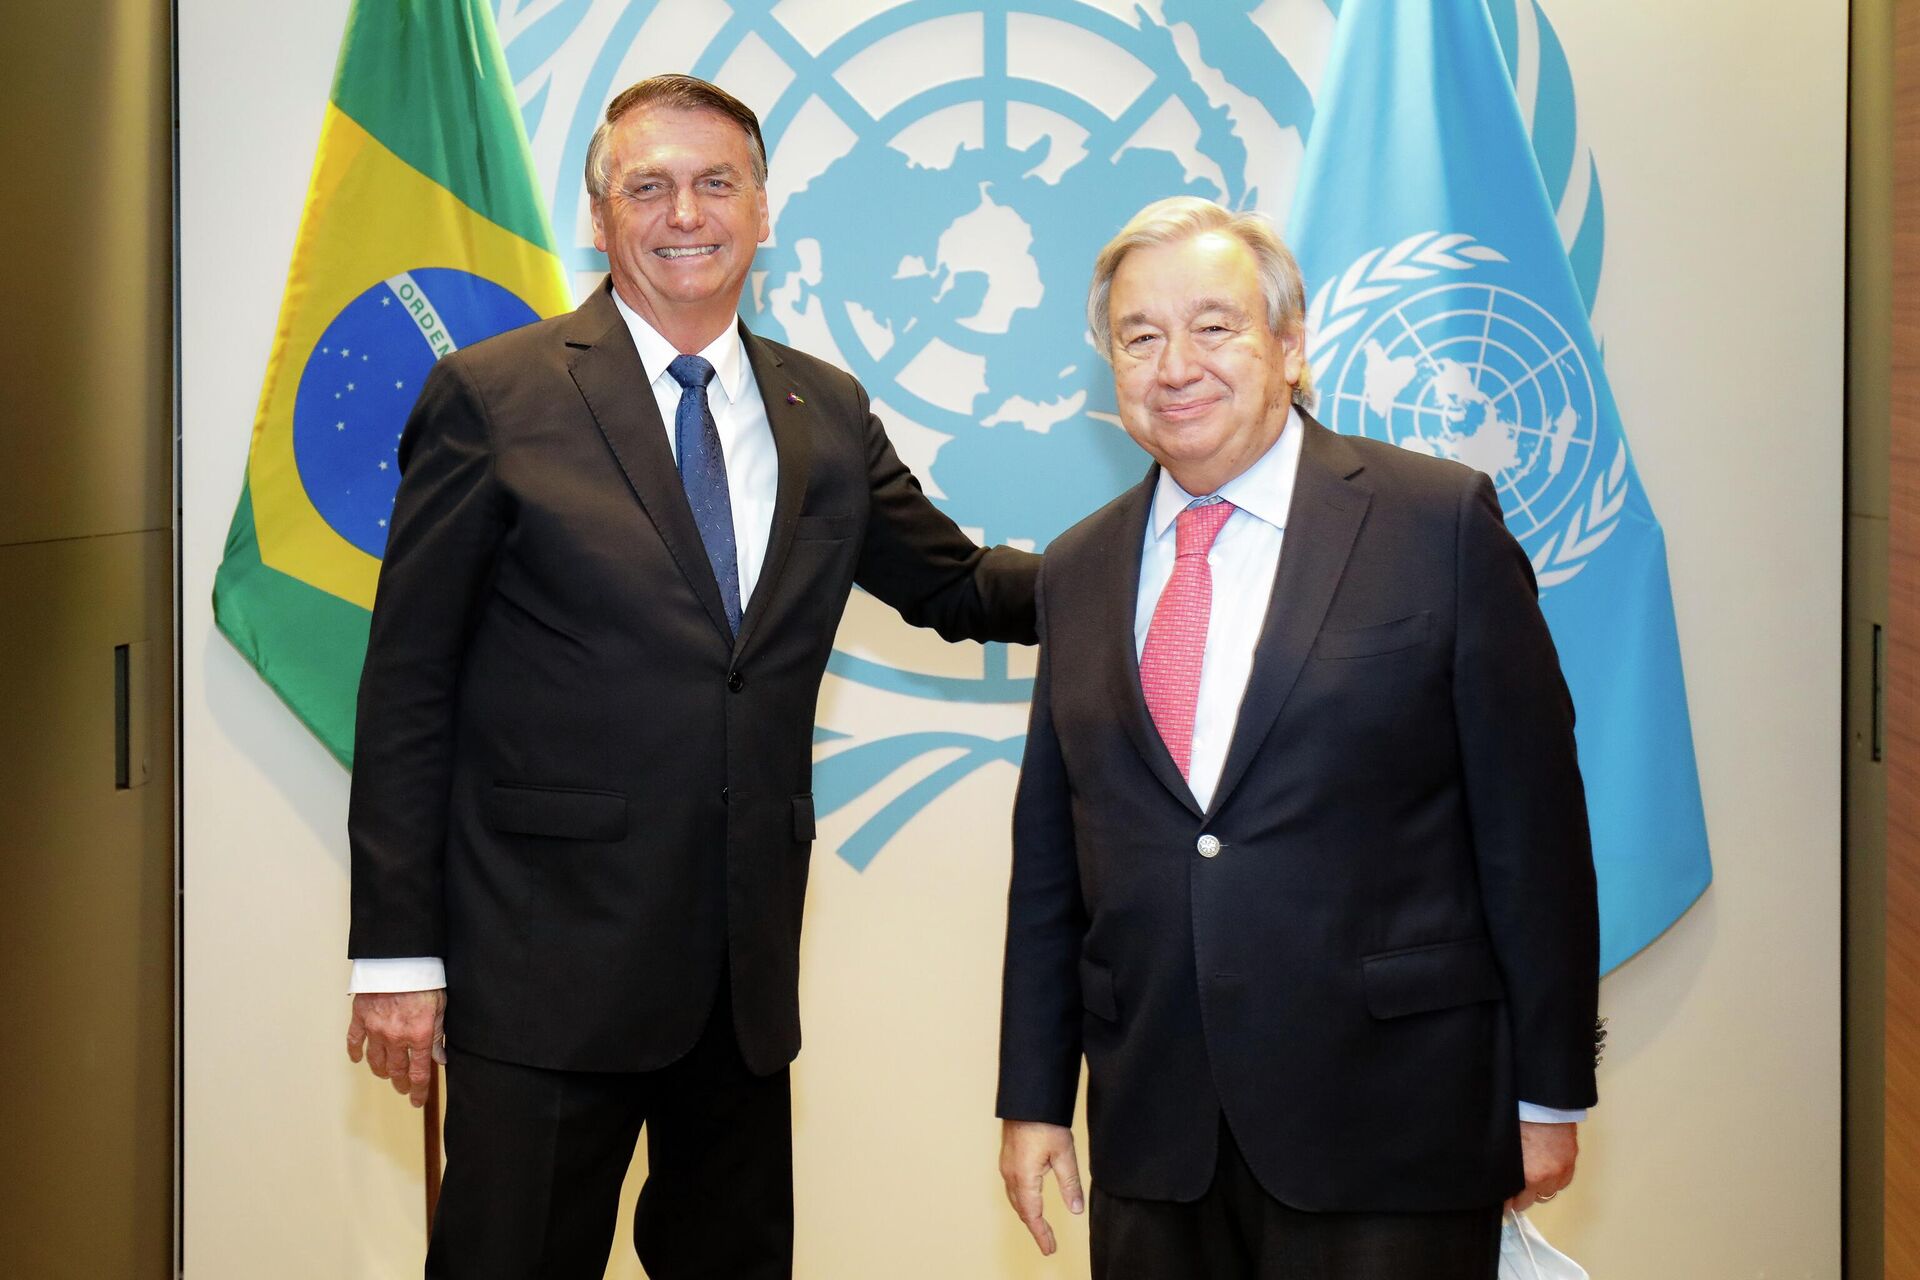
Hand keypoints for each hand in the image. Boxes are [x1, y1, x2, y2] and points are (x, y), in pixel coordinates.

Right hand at [346, 989, 445, 1107]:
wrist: (401, 957)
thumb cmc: (424, 979)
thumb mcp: (440, 1008)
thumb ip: (438, 1035)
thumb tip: (440, 1058)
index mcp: (418, 1035)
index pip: (419, 1074)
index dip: (418, 1092)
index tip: (418, 1101)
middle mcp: (395, 1036)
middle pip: (396, 1070)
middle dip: (401, 1083)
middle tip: (404, 1089)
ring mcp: (375, 1028)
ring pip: (376, 1060)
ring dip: (382, 1072)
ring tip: (387, 1076)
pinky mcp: (360, 1017)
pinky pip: (353, 1041)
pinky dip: (355, 1053)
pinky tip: (357, 1060)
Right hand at [1000, 1120, 1083, 1255]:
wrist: (1026, 1098)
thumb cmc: (1044, 1121)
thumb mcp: (1064, 1153)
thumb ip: (1070, 1184)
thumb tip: (1076, 1209)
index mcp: (1024, 1177)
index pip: (1032, 1214)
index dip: (1041, 1234)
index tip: (1050, 1248)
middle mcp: (1011, 1174)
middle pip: (1022, 1210)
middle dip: (1035, 1228)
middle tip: (1048, 1243)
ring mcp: (1006, 1166)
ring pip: (1015, 1199)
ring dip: (1027, 1215)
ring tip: (1040, 1227)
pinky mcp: (1007, 1157)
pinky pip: (1012, 1187)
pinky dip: (1022, 1201)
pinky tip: (1029, 1200)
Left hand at [1507, 1120, 1576, 1211]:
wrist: (1544, 1104)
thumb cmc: (1521, 1120)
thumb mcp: (1504, 1146)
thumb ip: (1502, 1168)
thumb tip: (1498, 1183)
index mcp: (1528, 1175)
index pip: (1513, 1203)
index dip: (1506, 1201)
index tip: (1502, 1202)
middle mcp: (1546, 1178)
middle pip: (1529, 1201)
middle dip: (1520, 1196)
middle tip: (1513, 1189)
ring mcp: (1560, 1172)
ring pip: (1546, 1193)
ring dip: (1538, 1189)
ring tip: (1529, 1176)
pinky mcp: (1570, 1164)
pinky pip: (1561, 1183)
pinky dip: (1553, 1180)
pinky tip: (1545, 1170)